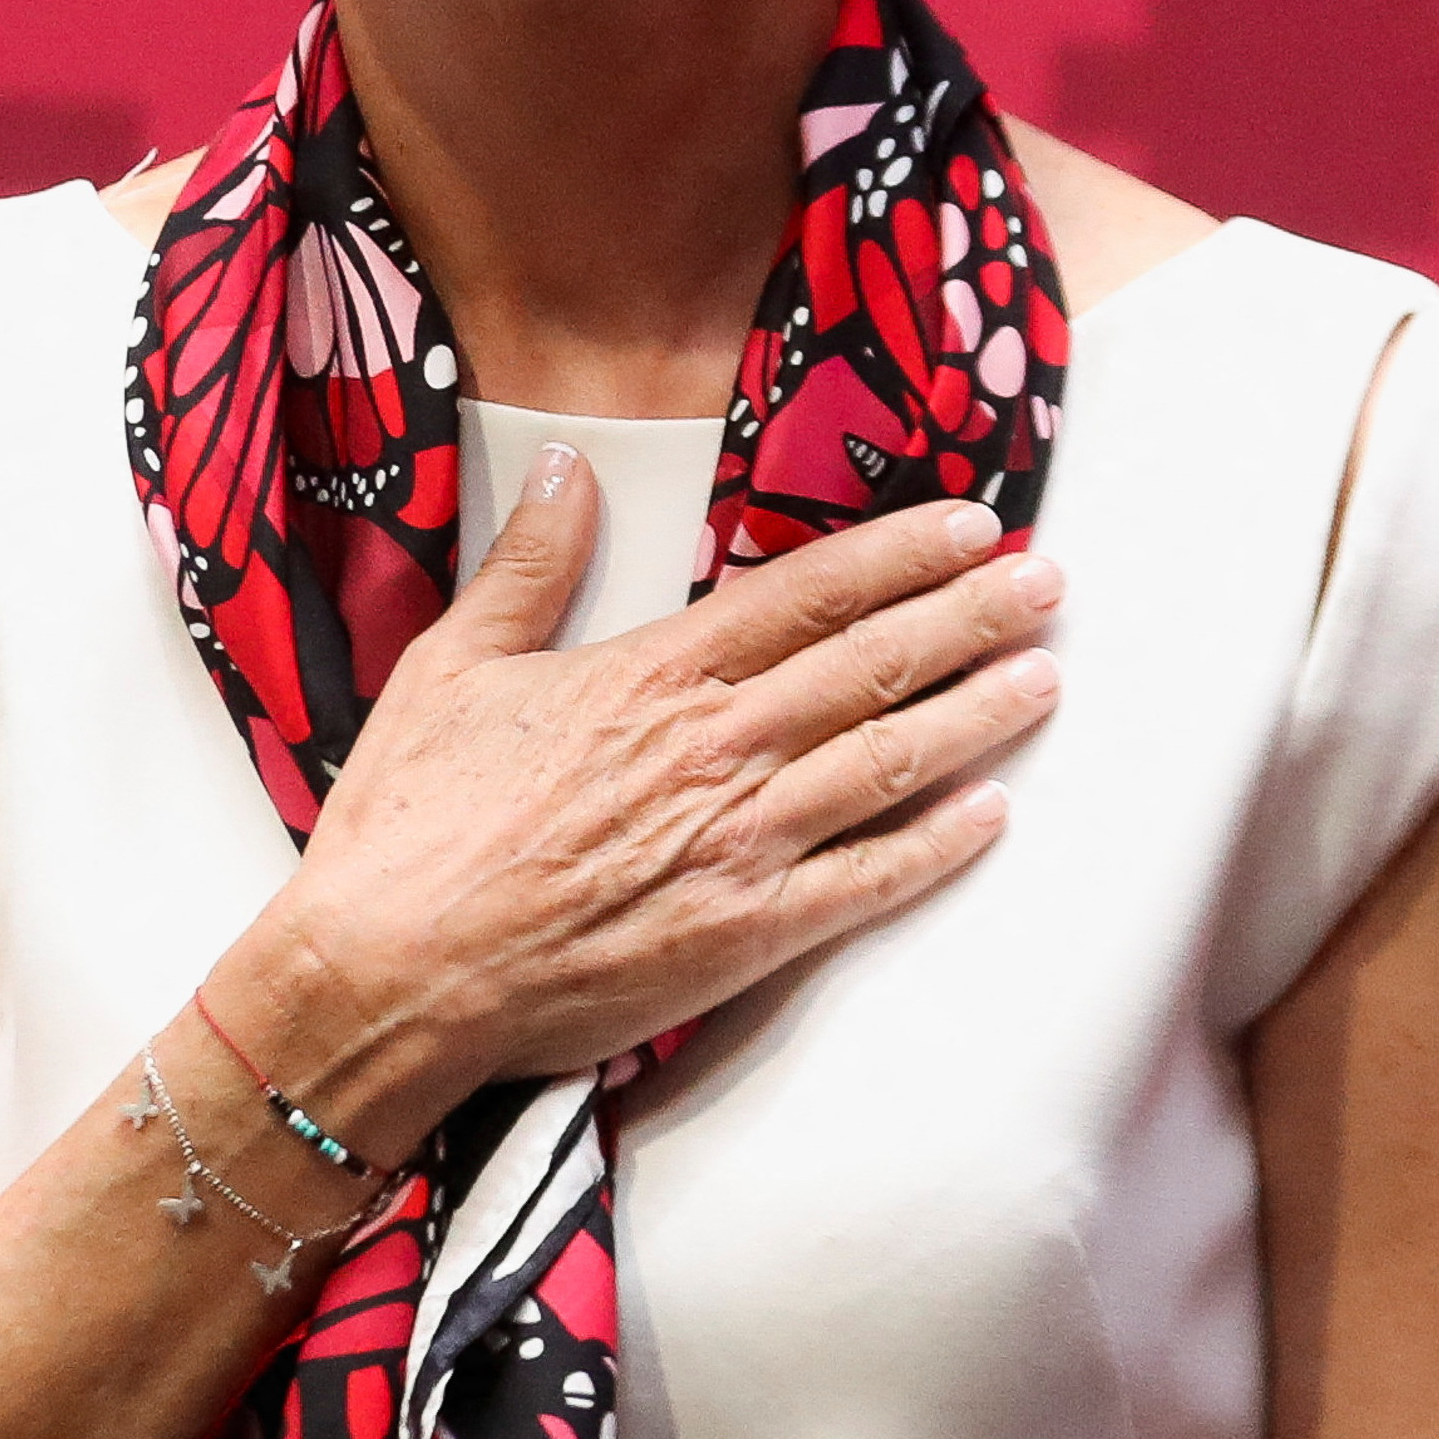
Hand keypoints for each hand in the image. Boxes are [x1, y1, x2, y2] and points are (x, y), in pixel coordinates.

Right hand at [224, 454, 1058, 1153]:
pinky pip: (866, 884)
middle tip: (1048, 585)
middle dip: (970, 618)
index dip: (901, 555)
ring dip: (977, 714)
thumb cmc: (410, 823)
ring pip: (889, 762)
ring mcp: (738, 844)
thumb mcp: (452, 665)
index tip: (972, 526)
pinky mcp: (742, 935)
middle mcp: (715, 749)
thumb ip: (529, 567)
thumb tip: (565, 468)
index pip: (807, 594)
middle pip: (872, 666)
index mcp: (652, 675)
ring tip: (1046, 676)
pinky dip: (936, 847)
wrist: (390, 970)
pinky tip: (992, 815)